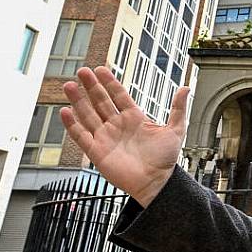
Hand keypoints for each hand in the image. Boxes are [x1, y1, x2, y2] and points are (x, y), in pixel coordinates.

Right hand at [60, 66, 189, 206]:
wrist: (156, 182)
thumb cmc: (165, 159)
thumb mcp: (176, 130)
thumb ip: (178, 109)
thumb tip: (186, 88)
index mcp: (134, 118)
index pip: (119, 95)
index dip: (109, 82)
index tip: (100, 69)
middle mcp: (118, 126)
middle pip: (100, 102)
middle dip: (91, 86)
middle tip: (82, 71)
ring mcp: (106, 137)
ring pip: (88, 115)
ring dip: (78, 101)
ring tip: (69, 85)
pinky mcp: (97, 151)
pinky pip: (80, 136)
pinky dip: (72, 124)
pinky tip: (65, 111)